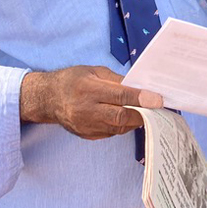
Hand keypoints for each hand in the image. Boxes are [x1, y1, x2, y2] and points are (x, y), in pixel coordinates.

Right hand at [20, 65, 162, 139]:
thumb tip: (140, 87)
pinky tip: (127, 118)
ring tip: (145, 112)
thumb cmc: (73, 80)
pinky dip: (122, 126)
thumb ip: (116, 80)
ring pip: (118, 128)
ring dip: (134, 121)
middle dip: (142, 114)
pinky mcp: (88, 135)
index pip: (118, 96)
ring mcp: (86, 126)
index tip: (158, 100)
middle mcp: (86, 110)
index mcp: (87, 89)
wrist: (48, 99)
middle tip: (156, 110)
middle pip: (120, 117)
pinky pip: (111, 133)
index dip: (140, 99)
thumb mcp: (94, 71)